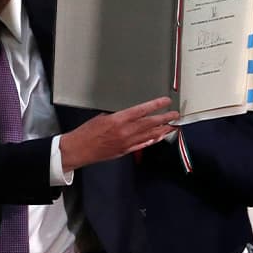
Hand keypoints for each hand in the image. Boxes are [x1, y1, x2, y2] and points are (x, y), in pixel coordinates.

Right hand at [59, 97, 177, 171]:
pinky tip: (159, 137)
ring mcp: (127, 143)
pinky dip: (153, 140)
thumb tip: (128, 115)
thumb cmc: (85, 133)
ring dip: (163, 130)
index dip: (156, 105)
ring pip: (150, 135)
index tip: (165, 102)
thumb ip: (117, 116)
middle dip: (165, 118)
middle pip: (150, 123)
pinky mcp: (125, 151)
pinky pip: (143, 144)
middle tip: (175, 115)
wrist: (78, 149)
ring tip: (172, 126)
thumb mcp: (101, 118)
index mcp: (118, 120)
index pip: (142, 110)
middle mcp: (125, 132)